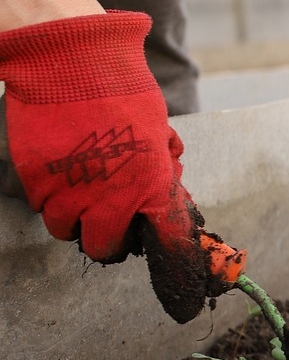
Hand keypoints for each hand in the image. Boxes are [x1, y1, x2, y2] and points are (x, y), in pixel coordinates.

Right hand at [0, 11, 212, 322]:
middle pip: (105, 249)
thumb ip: (162, 175)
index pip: (169, 242)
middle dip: (111, 239)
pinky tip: (63, 173)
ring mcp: (68, 190)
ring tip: (85, 190)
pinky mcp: (35, 179)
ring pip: (67, 232)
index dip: (176, 269)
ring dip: (77, 220)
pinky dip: (52, 200)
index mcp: (152, 183)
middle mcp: (111, 195)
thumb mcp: (159, 135)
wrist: (70, 61)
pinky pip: (42, 208)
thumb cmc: (123, 92)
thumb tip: (168, 205)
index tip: (182, 299)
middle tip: (113, 219)